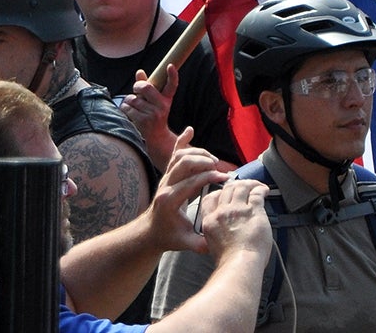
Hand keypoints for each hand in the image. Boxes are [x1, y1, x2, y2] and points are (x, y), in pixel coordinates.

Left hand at [124, 69, 179, 164]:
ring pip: (133, 98)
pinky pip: (127, 108)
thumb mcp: (154, 102)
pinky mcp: (143, 120)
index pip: (172, 85)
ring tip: (135, 107)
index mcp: (167, 99)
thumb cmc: (153, 116)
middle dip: (137, 86)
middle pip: (146, 87)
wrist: (156, 138)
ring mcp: (153, 113)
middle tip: (136, 89)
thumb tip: (139, 72)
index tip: (170, 66)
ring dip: (129, 101)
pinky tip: (130, 114)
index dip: (172, 75)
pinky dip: (125, 109)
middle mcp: (162, 106)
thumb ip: (147, 86)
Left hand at [150, 128, 229, 253]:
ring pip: (179, 155)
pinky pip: (173, 154)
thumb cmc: (168, 237)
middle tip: (219, 169)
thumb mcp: (185, 243)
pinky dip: (182, 141)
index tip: (224, 179)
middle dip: (204, 162)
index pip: (192, 181)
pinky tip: (190, 131)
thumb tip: (215, 244)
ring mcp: (165, 178)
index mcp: (170, 200)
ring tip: (212, 161)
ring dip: (198, 153)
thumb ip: (200, 244)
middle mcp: (165, 185)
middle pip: (184, 162)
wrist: (150, 232)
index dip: (210, 177)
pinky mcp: (167, 175)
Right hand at [198, 178, 270, 260]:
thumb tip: (228, 225)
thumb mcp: (213, 244)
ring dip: (250, 184)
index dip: (220, 192)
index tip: (228, 193)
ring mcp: (237, 210)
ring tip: (257, 186)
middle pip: (227, 189)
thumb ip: (218, 230)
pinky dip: (261, 189)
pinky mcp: (253, 211)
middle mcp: (222, 213)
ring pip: (242, 187)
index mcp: (210, 221)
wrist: (239, 264)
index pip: (211, 198)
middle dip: (237, 185)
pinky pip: (257, 193)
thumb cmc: (230, 260)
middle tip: (245, 187)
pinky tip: (265, 190)